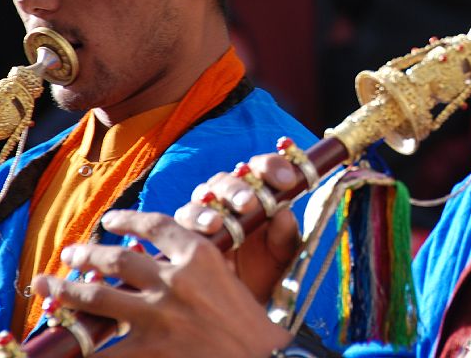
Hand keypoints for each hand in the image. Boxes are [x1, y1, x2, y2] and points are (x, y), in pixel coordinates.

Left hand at [32, 211, 291, 357]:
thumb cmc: (251, 327)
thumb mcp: (232, 281)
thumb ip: (200, 267)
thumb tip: (165, 260)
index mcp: (201, 256)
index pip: (156, 226)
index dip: (127, 220)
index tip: (109, 220)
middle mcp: (176, 281)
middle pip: (118, 259)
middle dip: (87, 254)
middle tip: (69, 253)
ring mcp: (160, 317)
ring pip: (99, 297)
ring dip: (67, 290)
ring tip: (47, 286)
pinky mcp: (151, 352)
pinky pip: (105, 351)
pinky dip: (83, 348)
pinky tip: (64, 348)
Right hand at [174, 152, 302, 303]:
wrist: (244, 302)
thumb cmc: (268, 269)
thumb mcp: (284, 253)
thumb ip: (285, 232)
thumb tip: (283, 214)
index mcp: (257, 191)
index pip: (262, 168)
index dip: (273, 167)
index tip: (287, 180)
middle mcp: (228, 196)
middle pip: (228, 180)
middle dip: (239, 189)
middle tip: (249, 202)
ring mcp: (205, 211)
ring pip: (203, 196)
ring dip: (211, 207)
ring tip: (219, 222)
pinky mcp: (186, 231)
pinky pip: (183, 220)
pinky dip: (193, 223)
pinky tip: (205, 232)